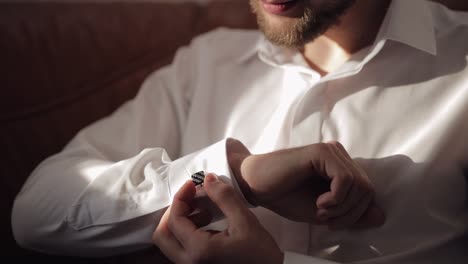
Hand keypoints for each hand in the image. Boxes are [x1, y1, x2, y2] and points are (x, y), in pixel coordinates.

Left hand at [153, 173, 282, 263]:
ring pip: (169, 242)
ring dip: (180, 221)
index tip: (193, 184)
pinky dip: (186, 231)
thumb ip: (224, 198)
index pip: (174, 219)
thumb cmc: (261, 253)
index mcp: (199, 251)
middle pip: (162, 235)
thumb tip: (207, 178)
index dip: (180, 197)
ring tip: (203, 209)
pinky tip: (207, 221)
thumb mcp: (245, 222)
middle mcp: (189, 263)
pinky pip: (180, 248)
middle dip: (174, 211)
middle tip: (191, 197)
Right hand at [227, 138, 384, 229]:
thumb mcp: (324, 213)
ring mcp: (331, 151)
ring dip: (342, 208)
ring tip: (321, 211)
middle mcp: (340, 156)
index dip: (355, 215)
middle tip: (327, 220)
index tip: (332, 223)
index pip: (367, 193)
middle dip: (351, 213)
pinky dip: (336, 199)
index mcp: (341, 168)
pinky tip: (319, 203)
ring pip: (360, 185)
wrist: (257, 186)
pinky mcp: (321, 152)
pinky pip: (345, 180)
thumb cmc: (287, 197)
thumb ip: (351, 214)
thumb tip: (381, 216)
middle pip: (367, 189)